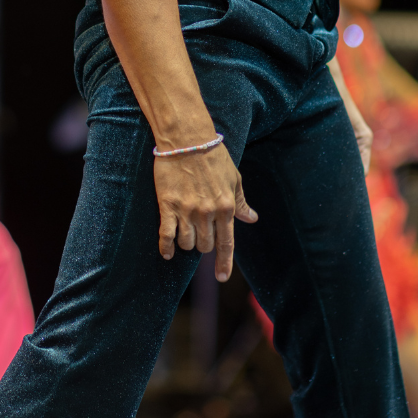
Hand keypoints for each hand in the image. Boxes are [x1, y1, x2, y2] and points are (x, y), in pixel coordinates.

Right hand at [154, 142, 257, 282]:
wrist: (187, 139)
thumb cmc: (213, 156)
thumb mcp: (234, 178)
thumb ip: (241, 202)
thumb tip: (251, 218)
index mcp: (226, 207)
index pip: (227, 243)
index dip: (224, 263)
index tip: (222, 278)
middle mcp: (207, 213)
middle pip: (205, 246)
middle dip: (203, 245)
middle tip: (200, 235)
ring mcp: (187, 211)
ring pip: (187, 243)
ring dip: (186, 244)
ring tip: (185, 234)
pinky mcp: (168, 206)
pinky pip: (167, 235)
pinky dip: (166, 247)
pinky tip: (167, 253)